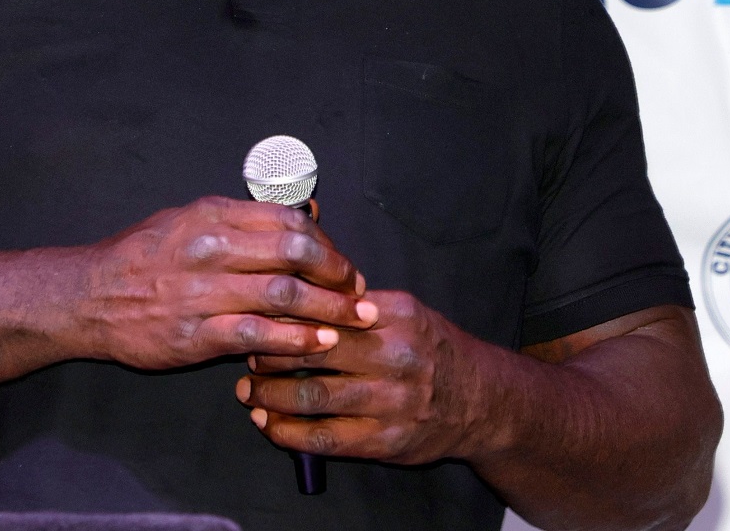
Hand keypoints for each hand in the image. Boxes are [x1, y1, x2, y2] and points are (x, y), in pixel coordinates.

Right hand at [82, 196, 378, 370]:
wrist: (89, 297)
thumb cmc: (144, 257)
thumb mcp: (191, 219)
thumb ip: (246, 220)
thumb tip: (306, 215)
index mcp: (214, 215)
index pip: (289, 221)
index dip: (326, 243)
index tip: (341, 263)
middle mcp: (212, 248)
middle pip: (296, 253)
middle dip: (337, 273)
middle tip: (358, 291)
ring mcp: (204, 291)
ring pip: (285, 293)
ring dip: (329, 308)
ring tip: (354, 319)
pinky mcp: (197, 333)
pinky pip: (260, 334)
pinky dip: (297, 339)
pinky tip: (321, 343)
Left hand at [238, 289, 485, 464]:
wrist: (482, 401)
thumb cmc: (431, 349)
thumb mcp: (405, 311)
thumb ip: (357, 303)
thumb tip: (298, 289)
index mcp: (396, 314)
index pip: (327, 307)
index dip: (285, 312)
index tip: (259, 314)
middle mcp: (394, 355)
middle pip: (314, 348)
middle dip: (270, 352)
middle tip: (247, 352)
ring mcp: (390, 401)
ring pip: (312, 396)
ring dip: (269, 395)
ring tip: (249, 391)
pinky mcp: (385, 440)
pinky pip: (323, 438)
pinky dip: (286, 432)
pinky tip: (267, 423)